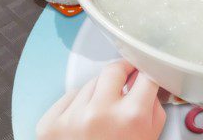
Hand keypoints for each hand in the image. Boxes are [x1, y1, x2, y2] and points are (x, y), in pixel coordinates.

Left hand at [37, 60, 165, 139]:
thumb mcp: (149, 137)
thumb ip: (152, 107)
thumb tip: (149, 84)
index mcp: (131, 116)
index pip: (145, 74)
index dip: (146, 73)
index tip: (145, 73)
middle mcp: (100, 112)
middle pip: (114, 70)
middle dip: (122, 74)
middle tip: (125, 82)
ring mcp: (72, 117)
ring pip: (91, 83)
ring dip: (99, 94)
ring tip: (102, 117)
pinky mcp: (50, 124)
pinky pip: (70, 97)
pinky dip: (78, 105)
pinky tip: (84, 124)